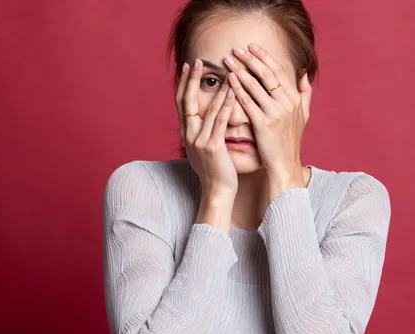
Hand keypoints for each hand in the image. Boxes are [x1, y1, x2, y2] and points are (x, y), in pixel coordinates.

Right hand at [176, 59, 237, 196]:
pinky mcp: (212, 147)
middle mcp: (188, 135)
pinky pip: (220, 122)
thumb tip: (202, 118)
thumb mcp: (202, 148)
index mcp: (185, 133)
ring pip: (207, 109)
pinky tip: (233, 93)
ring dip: (216, 88)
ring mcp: (199, 141)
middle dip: (191, 79)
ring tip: (223, 72)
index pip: (181, 102)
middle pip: (187, 101)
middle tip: (197, 61)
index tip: (188, 66)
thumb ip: (201, 131)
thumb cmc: (214, 170)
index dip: (183, 83)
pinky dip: (226, 105)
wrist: (217, 191)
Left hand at [223, 43, 312, 193]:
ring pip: (255, 85)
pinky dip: (238, 89)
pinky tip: (229, 80)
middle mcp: (287, 103)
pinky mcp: (263, 124)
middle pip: (267, 74)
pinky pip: (248, 102)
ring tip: (228, 60)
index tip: (252, 47)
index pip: (279, 71)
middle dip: (250, 59)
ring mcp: (276, 113)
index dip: (265, 57)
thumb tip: (304, 73)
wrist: (285, 165)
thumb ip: (305, 93)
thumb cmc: (290, 142)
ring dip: (240, 69)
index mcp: (296, 99)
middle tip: (236, 49)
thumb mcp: (303, 116)